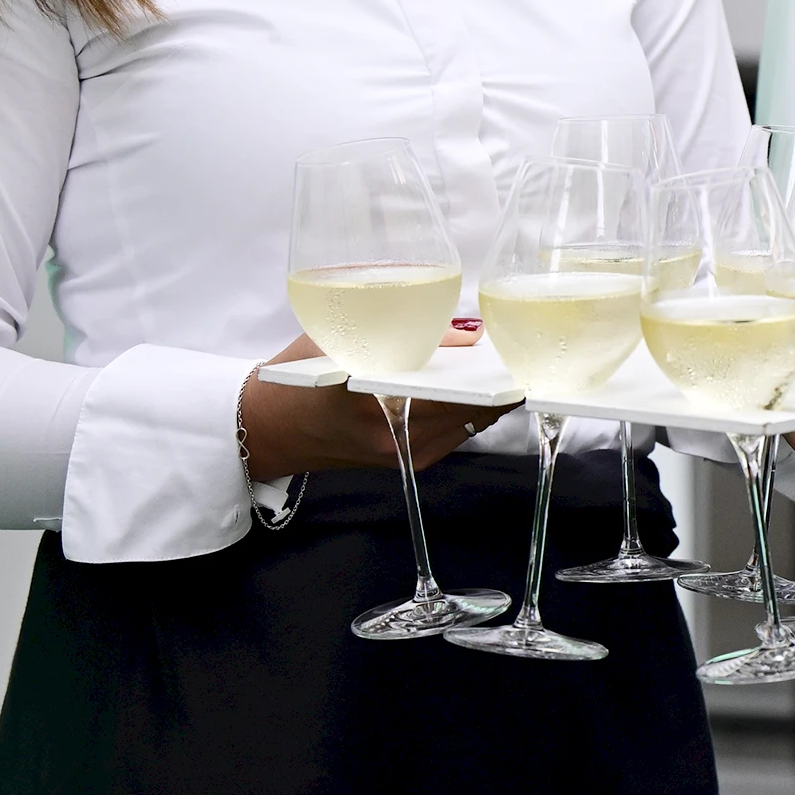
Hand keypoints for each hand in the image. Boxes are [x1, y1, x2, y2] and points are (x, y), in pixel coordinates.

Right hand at [237, 328, 516, 482]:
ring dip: (492, 394)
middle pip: (471, 409)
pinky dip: (473, 407)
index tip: (515, 354)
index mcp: (371, 402)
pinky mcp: (410, 462)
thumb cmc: (299, 377)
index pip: (448, 392)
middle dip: (500, 380)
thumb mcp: (339, 339)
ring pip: (471, 422)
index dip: (489, 375)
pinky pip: (458, 431)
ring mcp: (405, 456)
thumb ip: (402, 332)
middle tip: (524, 350)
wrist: (270, 431)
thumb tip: (469, 332)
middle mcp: (393, 438)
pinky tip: (482, 382)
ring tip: (509, 361)